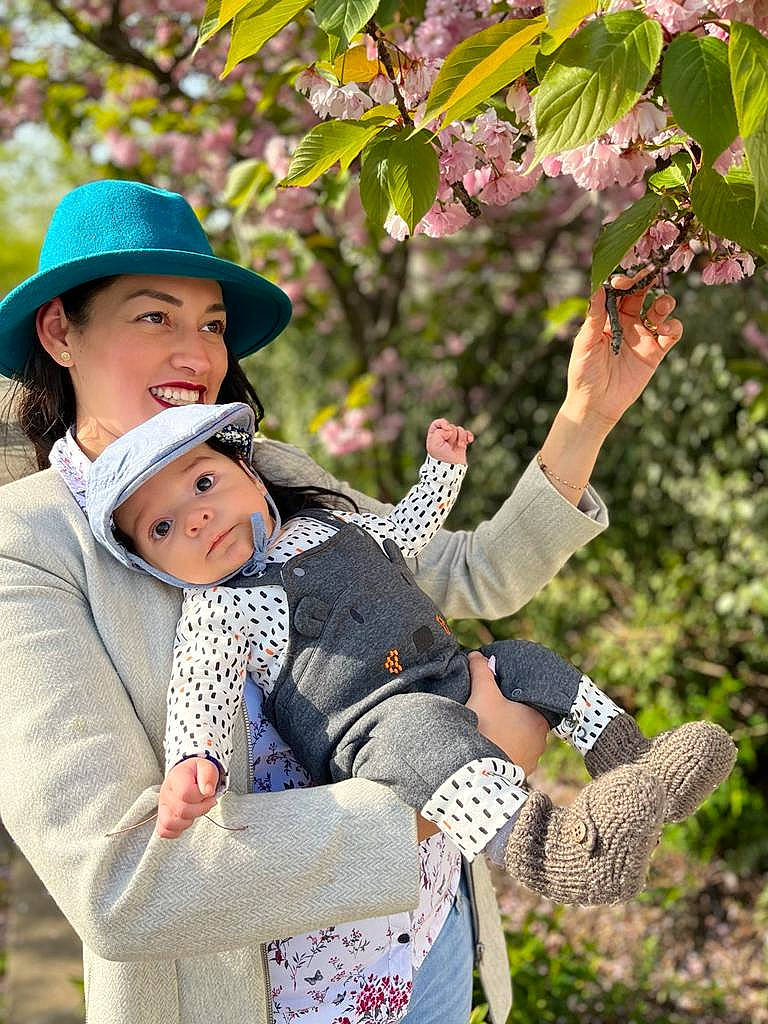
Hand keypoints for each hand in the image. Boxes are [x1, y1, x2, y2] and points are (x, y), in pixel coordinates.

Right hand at [156, 757, 220, 838]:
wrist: (187, 775)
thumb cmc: (197, 773)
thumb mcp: (207, 767)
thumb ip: (208, 776)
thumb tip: (208, 791)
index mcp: (176, 777)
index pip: (185, 794)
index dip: (201, 797)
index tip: (209, 793)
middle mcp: (165, 792)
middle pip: (181, 810)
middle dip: (201, 809)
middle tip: (207, 801)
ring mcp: (162, 806)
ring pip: (170, 823)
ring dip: (189, 820)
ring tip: (196, 810)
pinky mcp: (161, 817)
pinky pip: (164, 831)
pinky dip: (177, 830)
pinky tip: (186, 820)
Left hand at [426, 418, 474, 464]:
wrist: (450, 470)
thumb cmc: (440, 457)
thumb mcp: (434, 442)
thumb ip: (440, 431)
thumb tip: (450, 430)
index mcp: (434, 436)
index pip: (438, 423)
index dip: (443, 423)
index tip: (447, 428)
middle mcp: (443, 437)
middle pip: (451, 426)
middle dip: (452, 434)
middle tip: (449, 445)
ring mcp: (453, 441)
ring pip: (460, 430)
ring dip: (461, 437)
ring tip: (460, 446)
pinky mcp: (461, 444)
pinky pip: (467, 434)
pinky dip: (469, 436)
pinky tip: (470, 440)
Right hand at [466, 652, 547, 775]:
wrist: (477, 768)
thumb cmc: (485, 726)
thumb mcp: (482, 692)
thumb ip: (482, 670)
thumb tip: (477, 655)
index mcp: (539, 718)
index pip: (530, 702)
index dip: (514, 697)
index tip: (500, 696)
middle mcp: (542, 740)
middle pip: (525, 721)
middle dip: (511, 717)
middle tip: (492, 712)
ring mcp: (532, 759)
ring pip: (520, 741)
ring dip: (508, 737)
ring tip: (490, 731)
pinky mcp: (520, 774)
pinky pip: (514, 757)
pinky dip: (504, 752)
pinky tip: (491, 748)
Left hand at [565, 270, 683, 429]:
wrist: (596, 405)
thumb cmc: (583, 374)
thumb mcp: (584, 343)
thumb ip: (594, 316)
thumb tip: (598, 287)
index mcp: (606, 319)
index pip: (617, 293)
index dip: (623, 283)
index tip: (625, 280)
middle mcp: (625, 324)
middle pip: (640, 295)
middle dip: (646, 282)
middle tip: (652, 273)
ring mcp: (642, 337)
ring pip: (659, 311)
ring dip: (665, 303)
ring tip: (663, 305)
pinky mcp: (654, 353)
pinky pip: (670, 335)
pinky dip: (674, 327)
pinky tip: (667, 328)